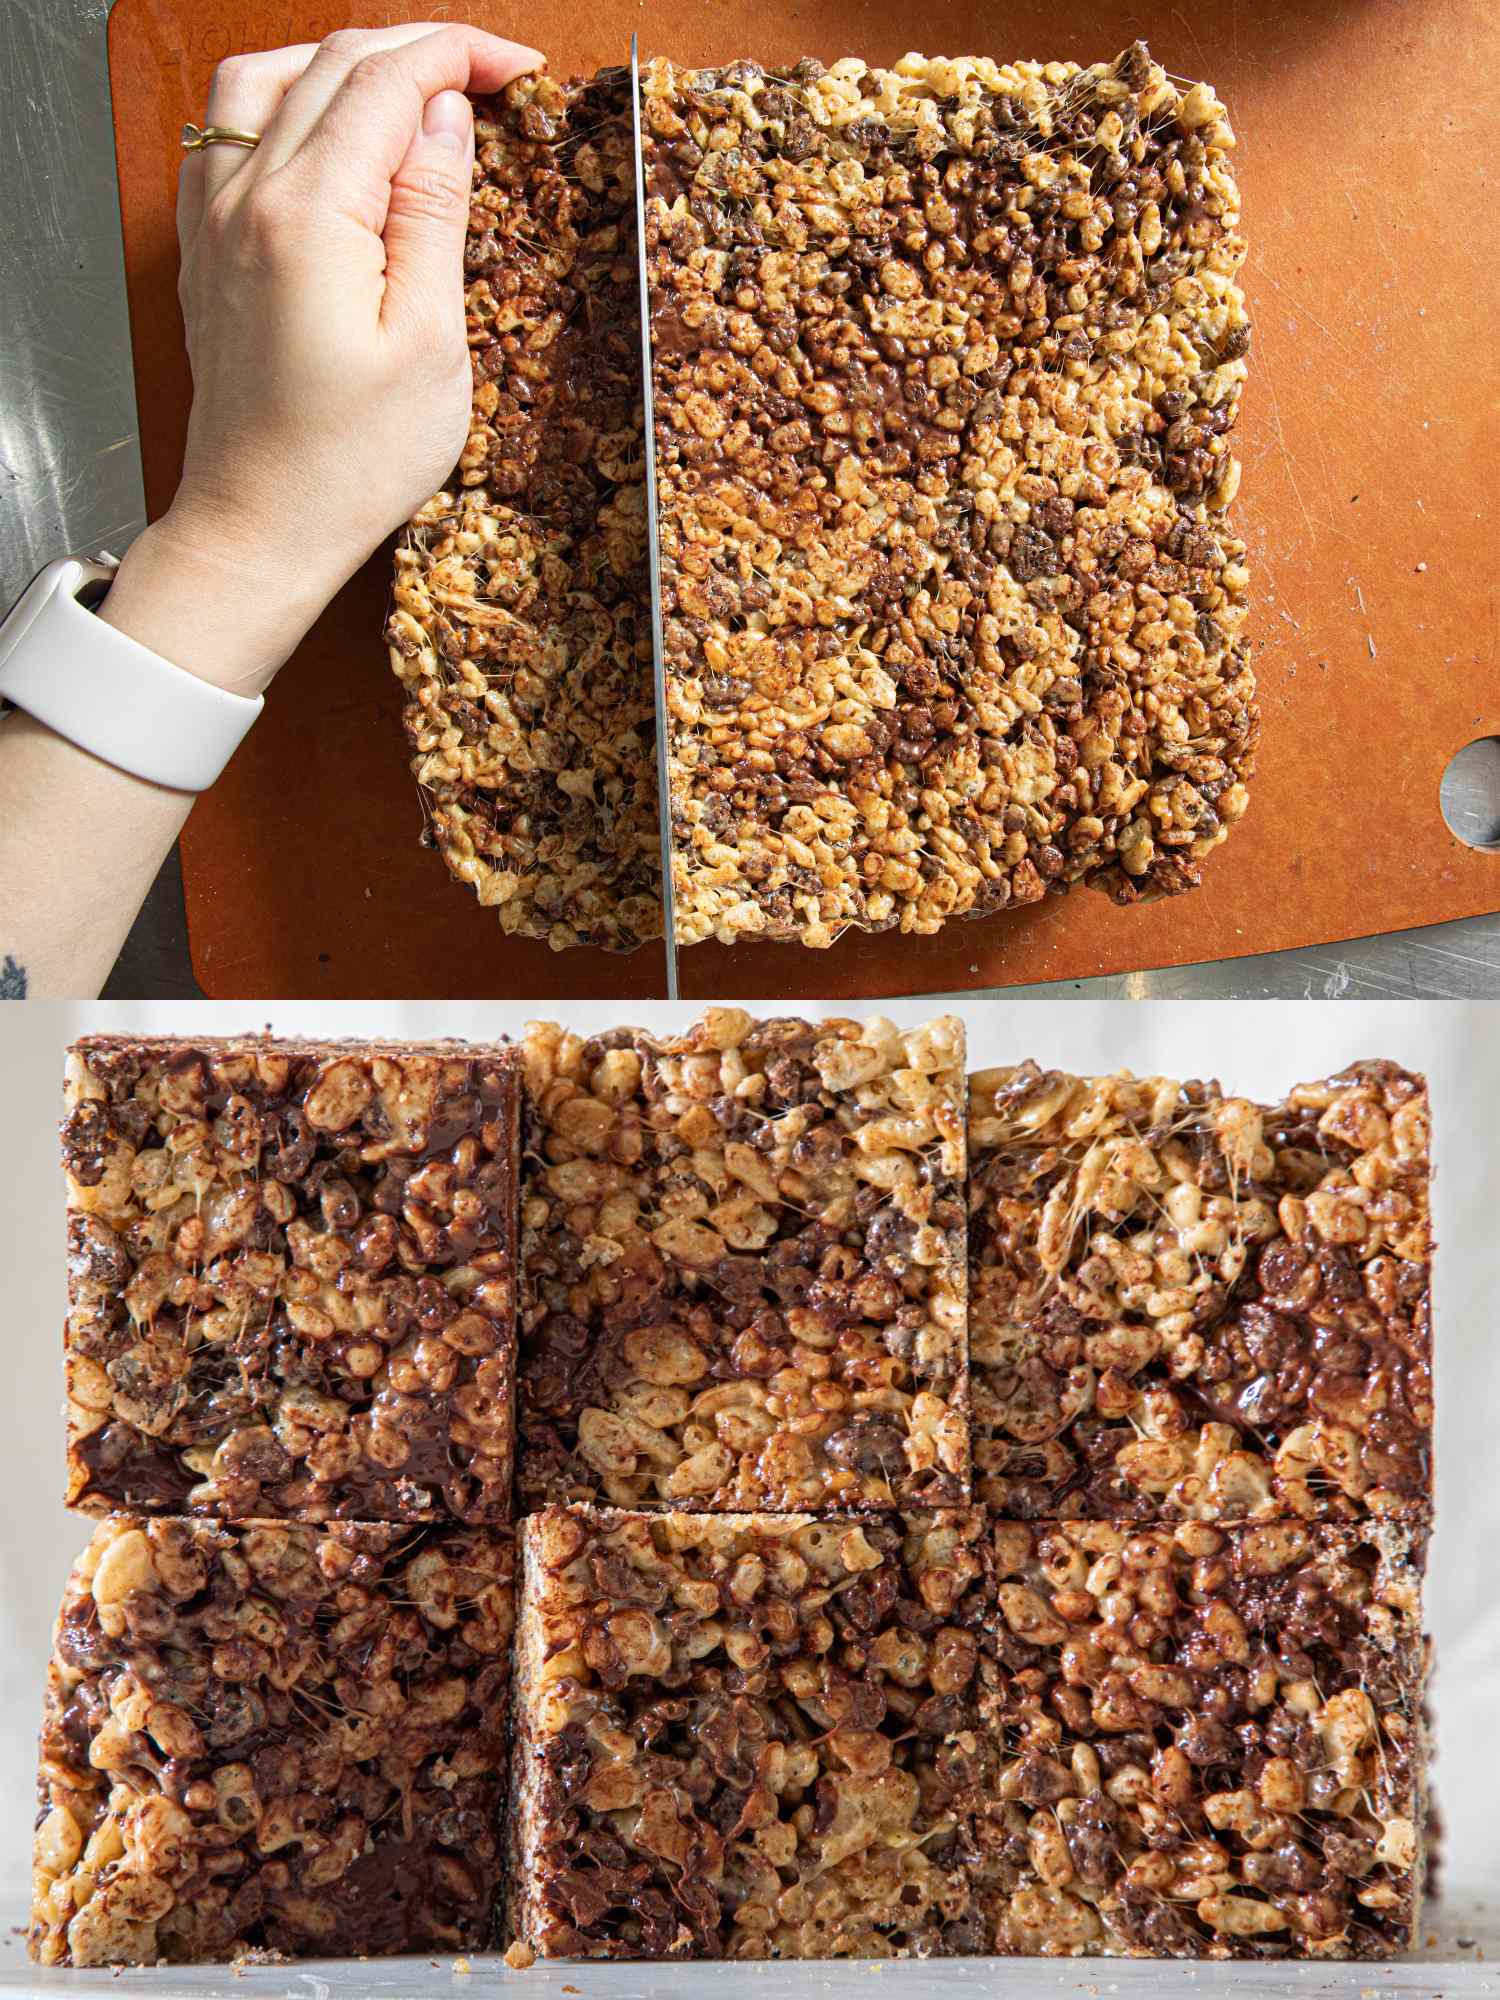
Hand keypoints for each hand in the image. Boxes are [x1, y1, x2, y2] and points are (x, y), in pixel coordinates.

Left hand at [101, 23, 541, 695]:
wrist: (259, 527)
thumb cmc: (348, 462)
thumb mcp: (429, 343)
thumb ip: (434, 213)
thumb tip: (447, 117)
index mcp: (308, 212)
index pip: (387, 81)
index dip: (459, 55)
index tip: (520, 68)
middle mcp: (246, 195)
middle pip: (331, 64)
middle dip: (417, 51)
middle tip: (488, 73)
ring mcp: (214, 217)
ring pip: (269, 78)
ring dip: (345, 63)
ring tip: (411, 87)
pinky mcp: (205, 246)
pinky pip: (230, 130)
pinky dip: (286, 101)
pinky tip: (327, 130)